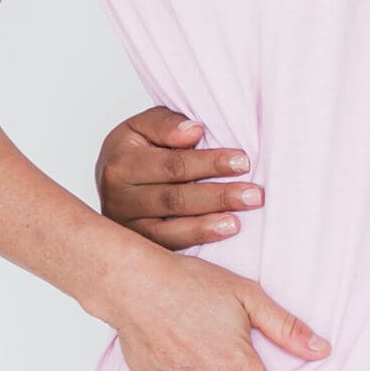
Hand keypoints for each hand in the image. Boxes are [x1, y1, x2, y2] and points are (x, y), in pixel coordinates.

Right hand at [98, 106, 258, 248]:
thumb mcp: (143, 126)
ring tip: (238, 223)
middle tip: (254, 195)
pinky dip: (196, 242)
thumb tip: (194, 131)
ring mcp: (128, 226)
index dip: (209, 164)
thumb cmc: (138, 150)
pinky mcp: (140, 245)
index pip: (172, 165)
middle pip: (174, 199)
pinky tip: (221, 237)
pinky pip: (169, 247)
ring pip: (170, 229)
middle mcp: (118, 198)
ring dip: (208, 226)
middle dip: (217, 197)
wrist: (115, 180)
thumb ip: (166, 124)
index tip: (243, 161)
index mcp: (121, 164)